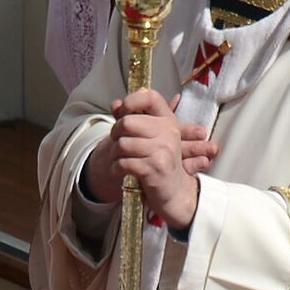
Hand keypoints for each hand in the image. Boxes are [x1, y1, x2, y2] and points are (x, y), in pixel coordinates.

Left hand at [83, 90, 201, 229]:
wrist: (174, 192)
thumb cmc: (160, 162)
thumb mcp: (152, 138)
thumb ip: (133, 118)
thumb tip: (115, 104)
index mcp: (168, 120)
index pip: (150, 97)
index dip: (131, 101)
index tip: (123, 111)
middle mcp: (169, 132)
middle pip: (127, 122)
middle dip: (115, 134)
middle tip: (119, 144)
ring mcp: (164, 150)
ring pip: (122, 144)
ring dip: (115, 155)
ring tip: (120, 159)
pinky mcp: (156, 168)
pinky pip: (123, 163)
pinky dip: (116, 168)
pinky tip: (120, 170)